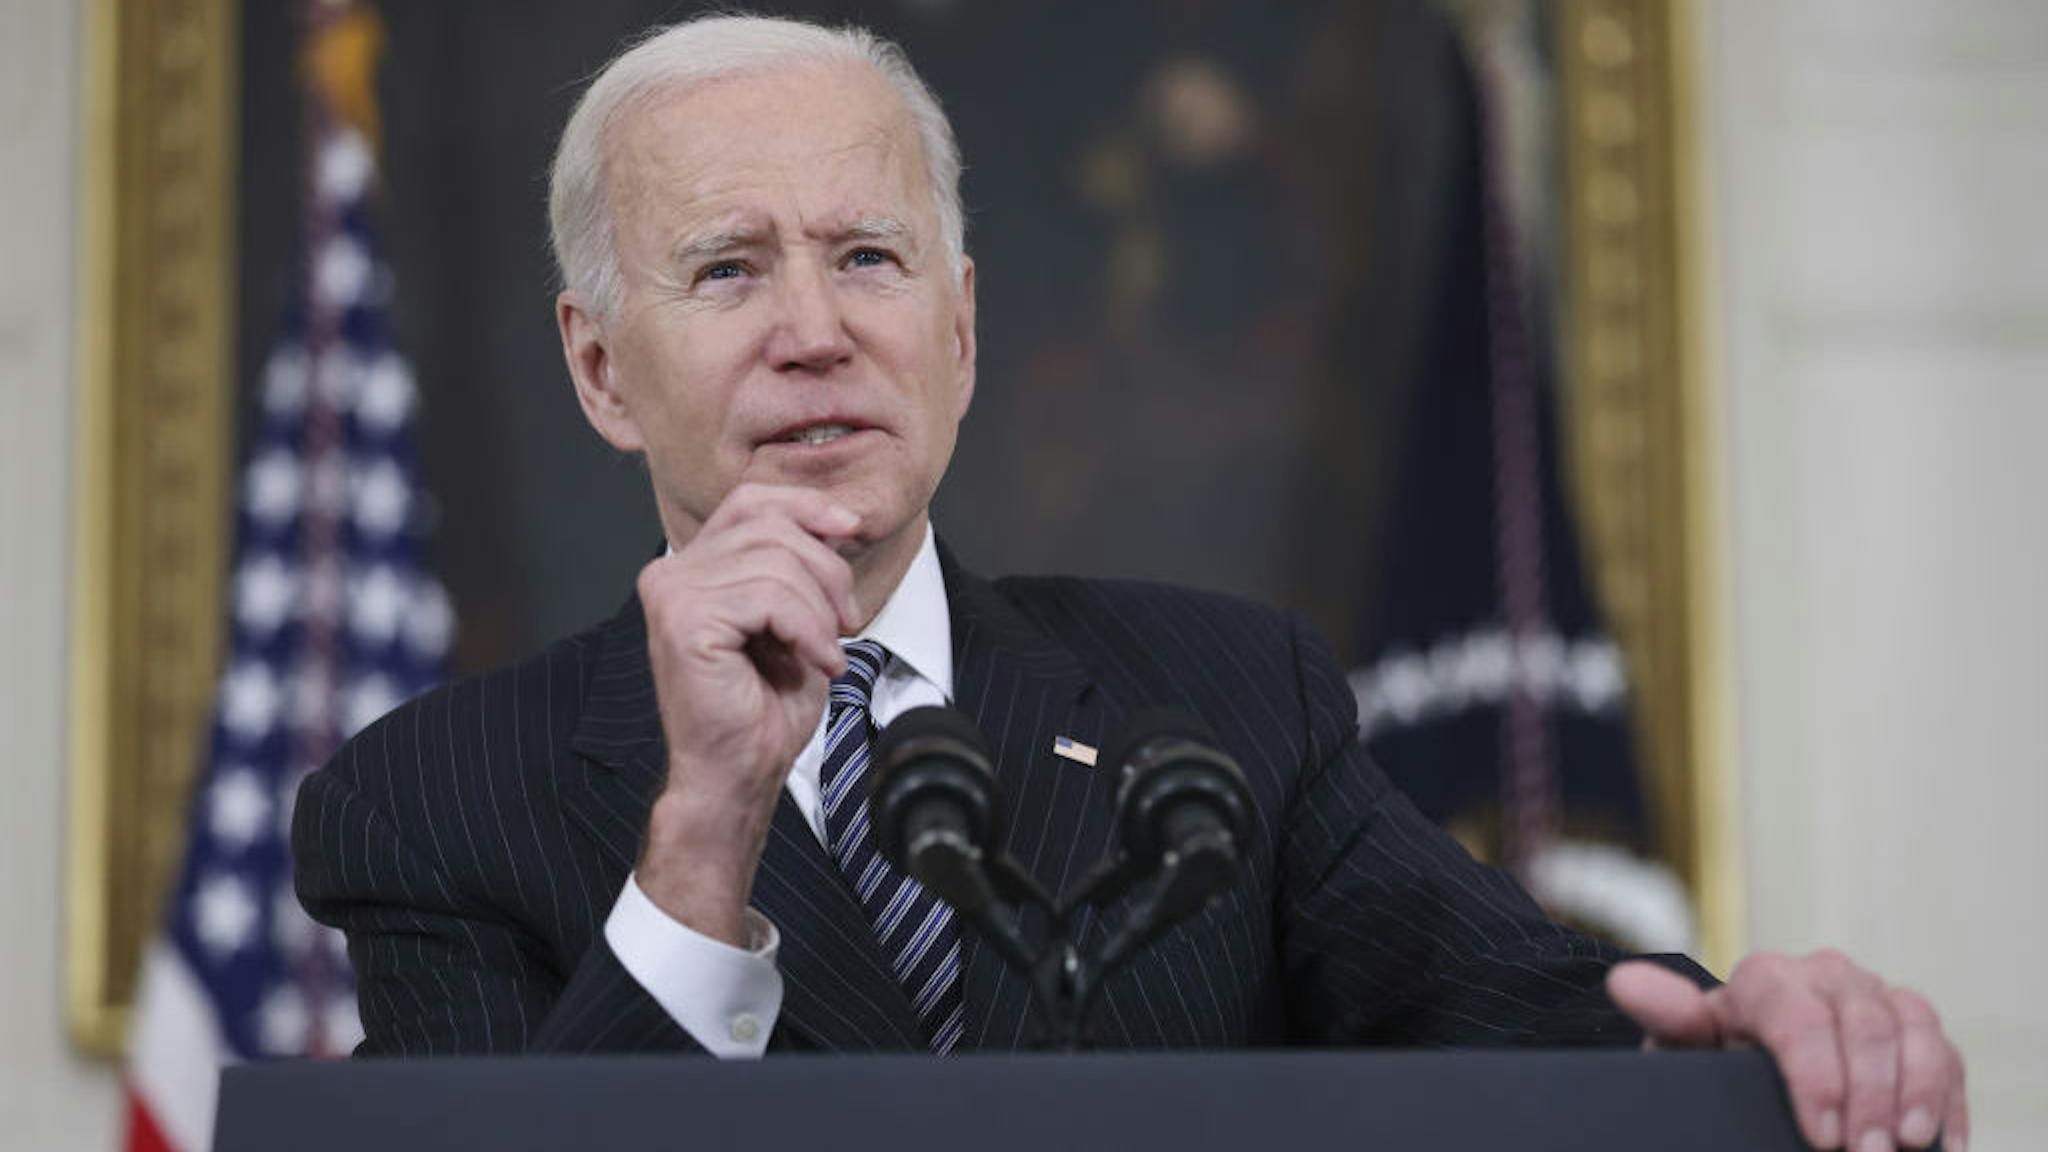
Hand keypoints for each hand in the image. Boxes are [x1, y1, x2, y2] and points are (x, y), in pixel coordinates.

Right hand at [634, 483, 864, 945]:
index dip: (806, 507)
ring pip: (777, 563)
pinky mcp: (684, 620)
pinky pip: (771, 598)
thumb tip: (841, 520)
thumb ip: (799, 564)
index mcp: (691, 566)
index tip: (852, 529)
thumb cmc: (763, 707)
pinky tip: (816, 664)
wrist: (739, 773)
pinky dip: (809, 630)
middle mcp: (670, 572)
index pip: (750, 502)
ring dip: (820, 610)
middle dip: (827, 571)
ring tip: (826, 651)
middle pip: (771, 527)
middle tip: (847, 625)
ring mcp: (672, 593)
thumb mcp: (793, 618)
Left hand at [1609, 953, 1965, 1151]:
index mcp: (1766, 979)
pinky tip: (1942, 1144)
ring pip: (1913, 1029)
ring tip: (1905, 1145)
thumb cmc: (1719, 1062)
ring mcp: (1875, 997)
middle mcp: (1826, 975)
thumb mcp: (1690, 1050)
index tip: (1821, 1132)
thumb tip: (1628, 984)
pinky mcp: (1915, 1027)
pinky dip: (1949, 1100)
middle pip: (1861, 1024)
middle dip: (1868, 1096)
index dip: (1816, 1074)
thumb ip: (1671, 1019)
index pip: (1797, 1014)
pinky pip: (1946, 1052)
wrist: (1749, 1068)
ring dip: (1915, 1092)